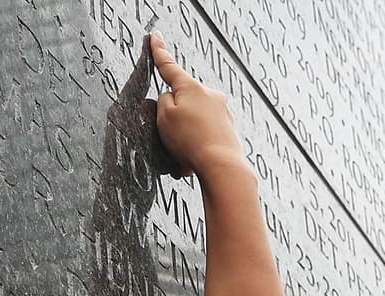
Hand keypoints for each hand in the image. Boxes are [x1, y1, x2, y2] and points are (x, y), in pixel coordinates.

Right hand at [150, 31, 245, 181]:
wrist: (223, 167)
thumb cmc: (193, 143)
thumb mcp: (164, 117)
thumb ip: (163, 101)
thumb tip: (171, 98)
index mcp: (191, 87)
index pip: (169, 65)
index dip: (159, 51)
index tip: (155, 38)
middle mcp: (210, 96)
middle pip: (183, 101)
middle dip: (175, 119)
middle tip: (174, 138)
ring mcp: (222, 113)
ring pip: (195, 123)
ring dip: (186, 138)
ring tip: (186, 155)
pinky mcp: (229, 131)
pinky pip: (206, 137)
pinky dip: (198, 148)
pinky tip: (196, 162)